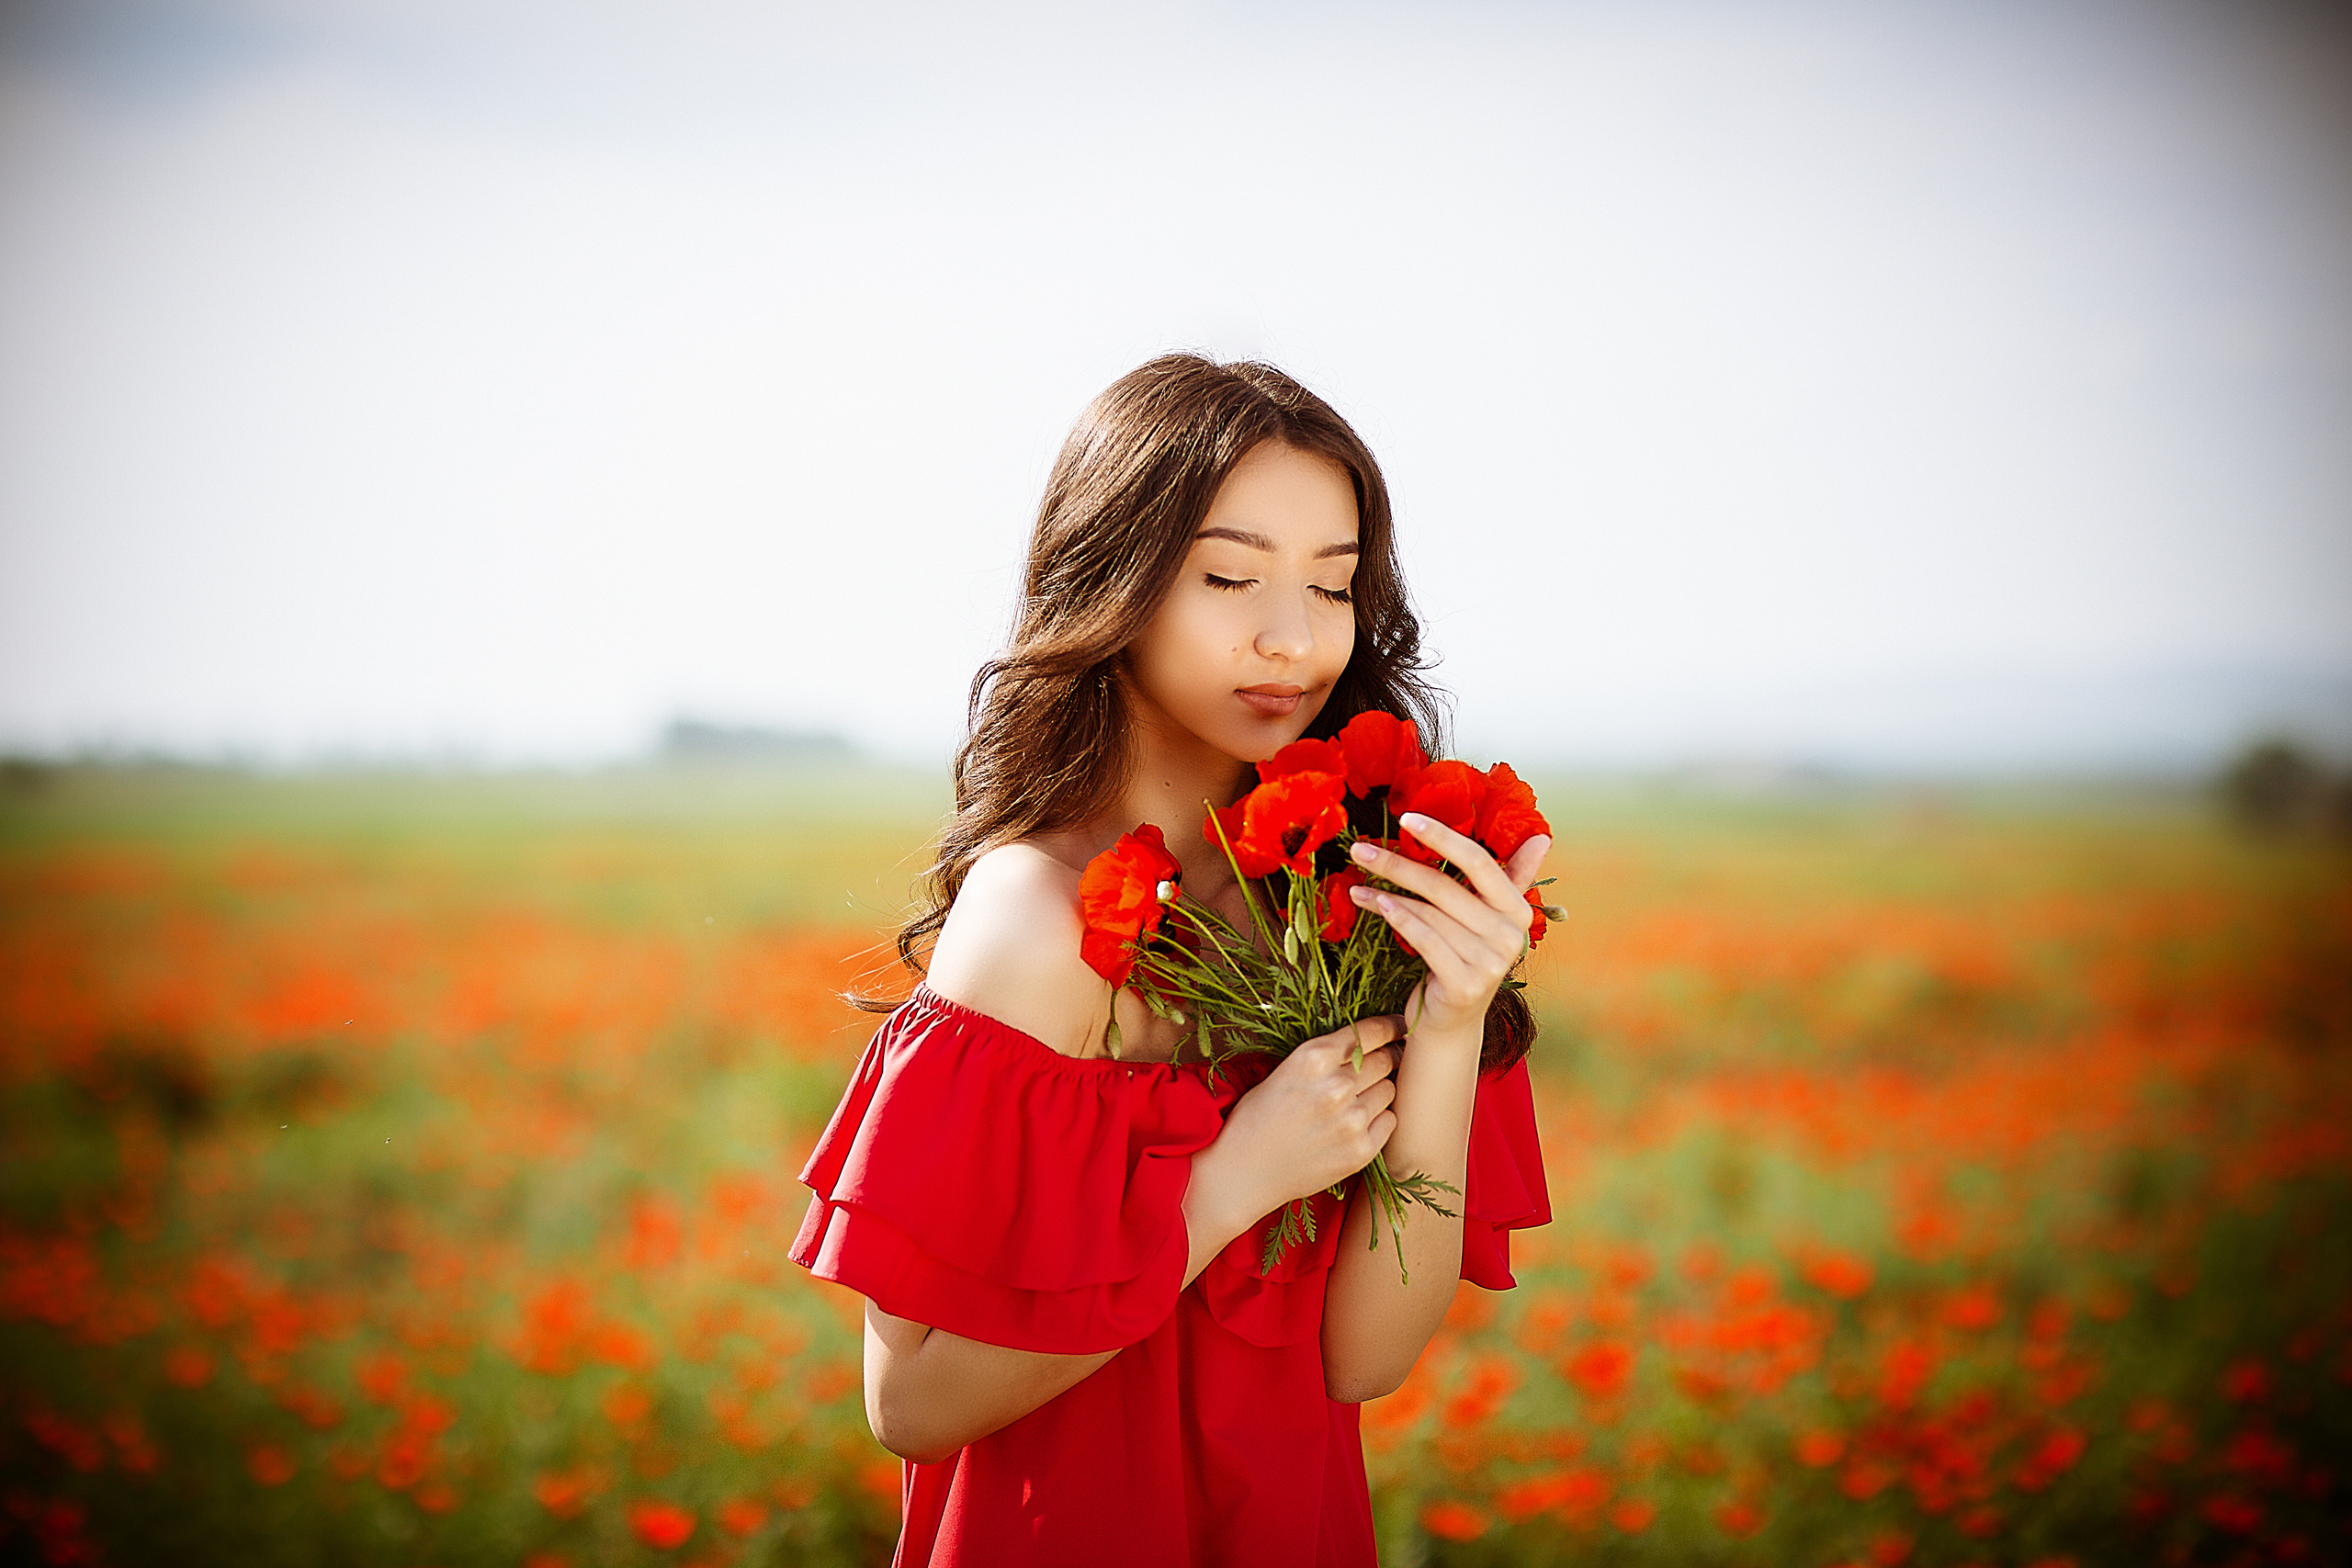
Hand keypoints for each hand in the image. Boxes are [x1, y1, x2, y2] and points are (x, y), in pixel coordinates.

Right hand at [1215, 1016, 1403, 1214]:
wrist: (1242, 1173)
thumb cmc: (1258, 1117)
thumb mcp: (1287, 1070)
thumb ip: (1328, 1056)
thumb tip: (1375, 1040)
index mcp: (1313, 1057)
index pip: (1372, 1031)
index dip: (1393, 1026)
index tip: (1401, 1027)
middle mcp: (1336, 1086)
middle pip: (1387, 1058)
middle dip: (1391, 1056)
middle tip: (1387, 1061)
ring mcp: (1351, 1121)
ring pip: (1390, 1090)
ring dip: (1380, 1090)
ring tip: (1356, 1099)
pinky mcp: (1360, 1151)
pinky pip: (1389, 1121)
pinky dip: (1378, 1119)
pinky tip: (1355, 1124)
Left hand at [1348, 815, 1552, 1041]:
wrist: (1452, 1021)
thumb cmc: (1463, 957)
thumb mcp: (1486, 918)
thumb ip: (1510, 877)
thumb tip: (1542, 838)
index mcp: (1518, 910)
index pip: (1480, 862)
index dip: (1443, 837)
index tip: (1407, 819)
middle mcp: (1510, 935)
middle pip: (1445, 887)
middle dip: (1398, 865)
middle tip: (1360, 850)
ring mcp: (1489, 962)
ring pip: (1428, 913)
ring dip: (1387, 894)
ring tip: (1357, 883)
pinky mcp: (1465, 984)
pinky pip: (1423, 939)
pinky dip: (1397, 918)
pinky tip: (1375, 903)